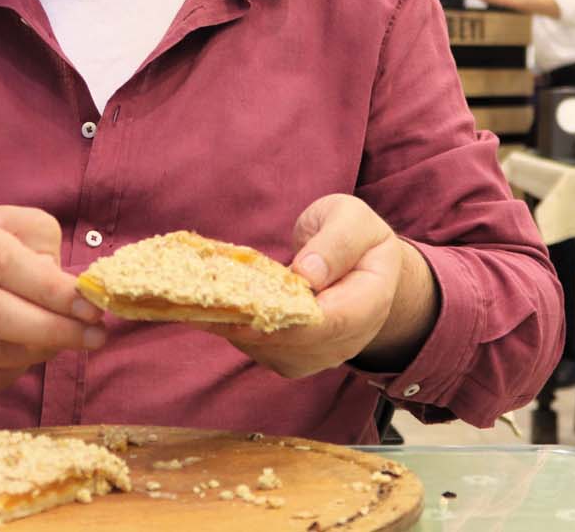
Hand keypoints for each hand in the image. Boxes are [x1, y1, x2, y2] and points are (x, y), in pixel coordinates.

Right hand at [0, 204, 104, 394]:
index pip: (4, 264)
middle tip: (96, 336)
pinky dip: (15, 372)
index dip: (52, 289)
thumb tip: (70, 287)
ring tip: (64, 341)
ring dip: (39, 352)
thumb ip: (39, 241)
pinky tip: (28, 355)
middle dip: (55, 329)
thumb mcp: (0, 223)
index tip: (92, 306)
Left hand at [202, 195, 424, 379]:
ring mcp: (322, 354)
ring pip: (273, 351)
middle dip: (250, 321)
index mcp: (372, 300)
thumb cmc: (356, 237)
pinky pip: (263, 351)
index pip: (333, 320)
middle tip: (206, 298)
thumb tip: (307, 274)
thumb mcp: (352, 219)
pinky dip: (236, 329)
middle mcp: (350, 339)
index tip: (247, 303)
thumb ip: (337, 241)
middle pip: (296, 342)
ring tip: (202, 299)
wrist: (364, 266)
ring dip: (237, 327)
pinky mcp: (295, 356)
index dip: (290, 317)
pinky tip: (215, 304)